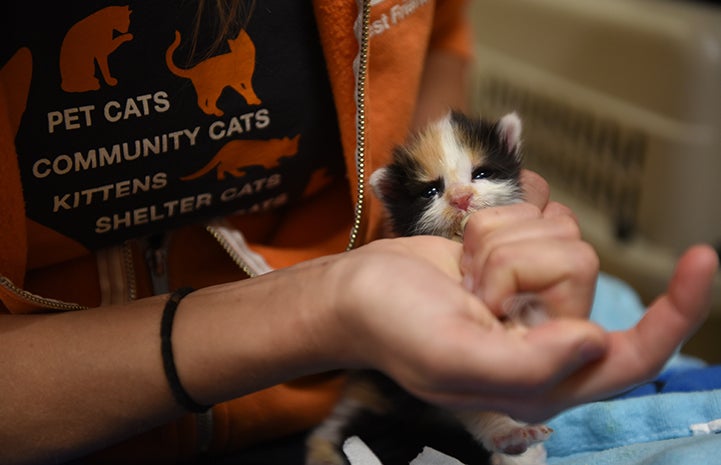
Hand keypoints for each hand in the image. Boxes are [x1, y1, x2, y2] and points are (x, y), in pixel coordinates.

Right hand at [328, 170, 716, 421]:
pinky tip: (465, 250)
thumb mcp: (452, 359)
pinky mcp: (517, 250)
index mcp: (543, 378)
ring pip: (557, 233)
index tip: (702, 259)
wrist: (356, 291)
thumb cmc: (394, 329)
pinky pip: (536, 212)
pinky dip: (495, 221)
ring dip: (499, 242)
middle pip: (580, 269)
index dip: (676, 314)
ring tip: (462, 274)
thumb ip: (529, 366)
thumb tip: (599, 341)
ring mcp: (533, 288)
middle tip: (469, 291)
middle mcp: (549, 333)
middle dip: (514, 265)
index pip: (633, 356)